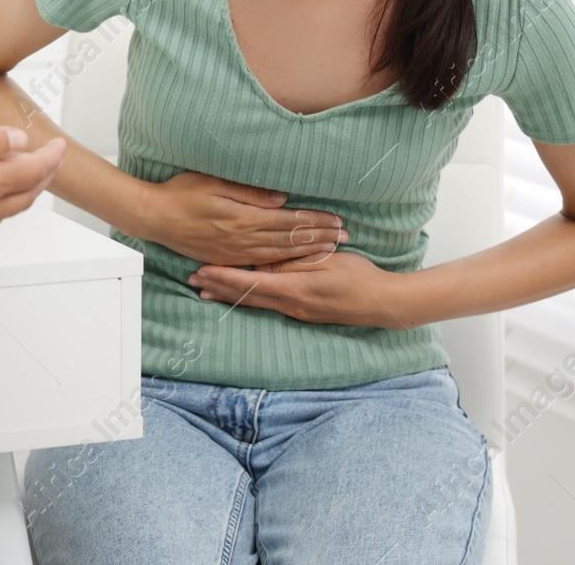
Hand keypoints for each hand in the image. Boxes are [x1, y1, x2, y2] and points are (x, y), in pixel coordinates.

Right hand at [0, 125, 65, 246]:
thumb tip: (19, 140)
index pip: (34, 170)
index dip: (51, 156)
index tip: (58, 145)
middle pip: (28, 193)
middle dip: (44, 174)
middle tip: (49, 158)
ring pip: (10, 209)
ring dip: (24, 189)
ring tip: (25, 171)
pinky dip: (0, 202)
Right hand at [131, 171, 348, 266]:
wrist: (154, 217)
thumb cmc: (181, 193)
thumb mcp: (214, 182)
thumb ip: (250, 192)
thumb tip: (282, 198)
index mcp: (242, 219)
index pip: (288, 221)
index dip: (315, 222)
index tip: (338, 221)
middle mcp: (242, 240)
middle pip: (289, 240)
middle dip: (320, 238)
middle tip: (346, 236)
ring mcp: (234, 252)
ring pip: (280, 255)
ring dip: (307, 251)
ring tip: (330, 249)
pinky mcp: (226, 258)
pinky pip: (262, 264)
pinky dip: (285, 263)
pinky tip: (297, 261)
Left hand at [186, 251, 411, 328]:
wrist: (382, 303)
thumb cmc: (357, 276)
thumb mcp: (324, 261)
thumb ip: (292, 260)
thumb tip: (262, 262)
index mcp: (294, 289)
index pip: (249, 283)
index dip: (223, 276)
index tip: (201, 270)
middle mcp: (290, 305)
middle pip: (246, 297)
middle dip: (218, 287)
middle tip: (192, 279)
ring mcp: (297, 313)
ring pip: (255, 303)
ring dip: (230, 295)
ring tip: (206, 290)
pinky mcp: (303, 313)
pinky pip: (268, 305)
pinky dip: (248, 298)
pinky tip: (240, 296)